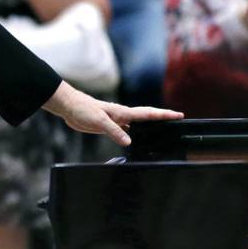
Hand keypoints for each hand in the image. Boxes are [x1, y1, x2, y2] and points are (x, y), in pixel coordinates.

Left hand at [43, 82, 182, 145]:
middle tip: (178, 118)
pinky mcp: (109, 126)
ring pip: (138, 124)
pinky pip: (126, 130)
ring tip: (163, 129)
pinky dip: (134, 134)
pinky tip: (136, 139)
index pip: (148, 114)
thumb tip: (129, 142)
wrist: (69, 106)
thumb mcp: (99, 121)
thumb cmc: (83, 109)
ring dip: (150, 126)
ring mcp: (117, 121)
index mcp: (123, 112)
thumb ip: (114, 131)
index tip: (178, 115)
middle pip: (147, 117)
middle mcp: (123, 116)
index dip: (164, 115)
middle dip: (163, 118)